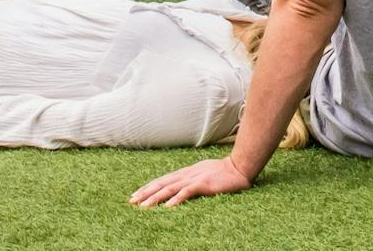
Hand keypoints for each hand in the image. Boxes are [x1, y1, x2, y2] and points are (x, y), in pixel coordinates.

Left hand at [131, 156, 253, 207]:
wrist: (240, 166)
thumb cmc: (224, 171)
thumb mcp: (203, 173)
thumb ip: (192, 179)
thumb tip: (181, 187)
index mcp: (186, 172)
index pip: (163, 180)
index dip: (148, 187)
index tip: (135, 195)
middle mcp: (187, 174)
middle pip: (162, 183)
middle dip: (146, 193)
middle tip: (132, 202)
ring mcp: (194, 178)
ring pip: (170, 188)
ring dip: (155, 198)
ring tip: (143, 206)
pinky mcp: (203, 184)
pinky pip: (187, 192)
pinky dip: (176, 199)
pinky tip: (168, 206)